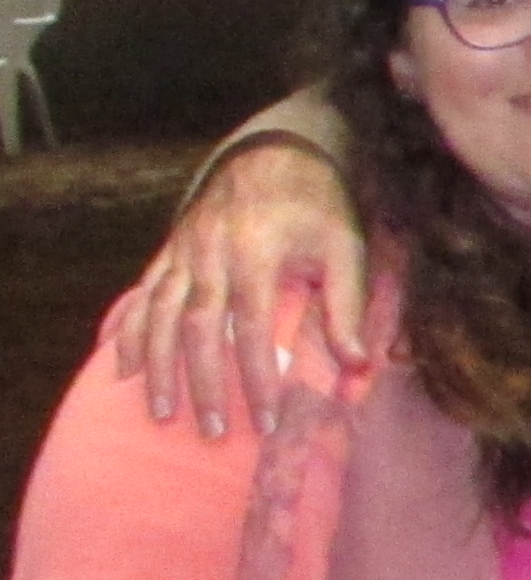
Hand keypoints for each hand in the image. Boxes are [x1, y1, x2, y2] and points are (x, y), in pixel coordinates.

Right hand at [109, 138, 366, 440]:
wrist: (275, 149)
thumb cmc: (317, 205)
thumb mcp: (345, 248)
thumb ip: (347, 307)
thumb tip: (359, 366)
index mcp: (257, 253)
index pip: (253, 329)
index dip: (258, 377)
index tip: (267, 421)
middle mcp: (211, 254)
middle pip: (198, 329)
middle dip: (203, 383)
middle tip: (211, 430)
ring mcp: (183, 252)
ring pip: (160, 316)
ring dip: (158, 368)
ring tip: (162, 412)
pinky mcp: (168, 250)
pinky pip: (141, 296)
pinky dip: (129, 333)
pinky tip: (123, 369)